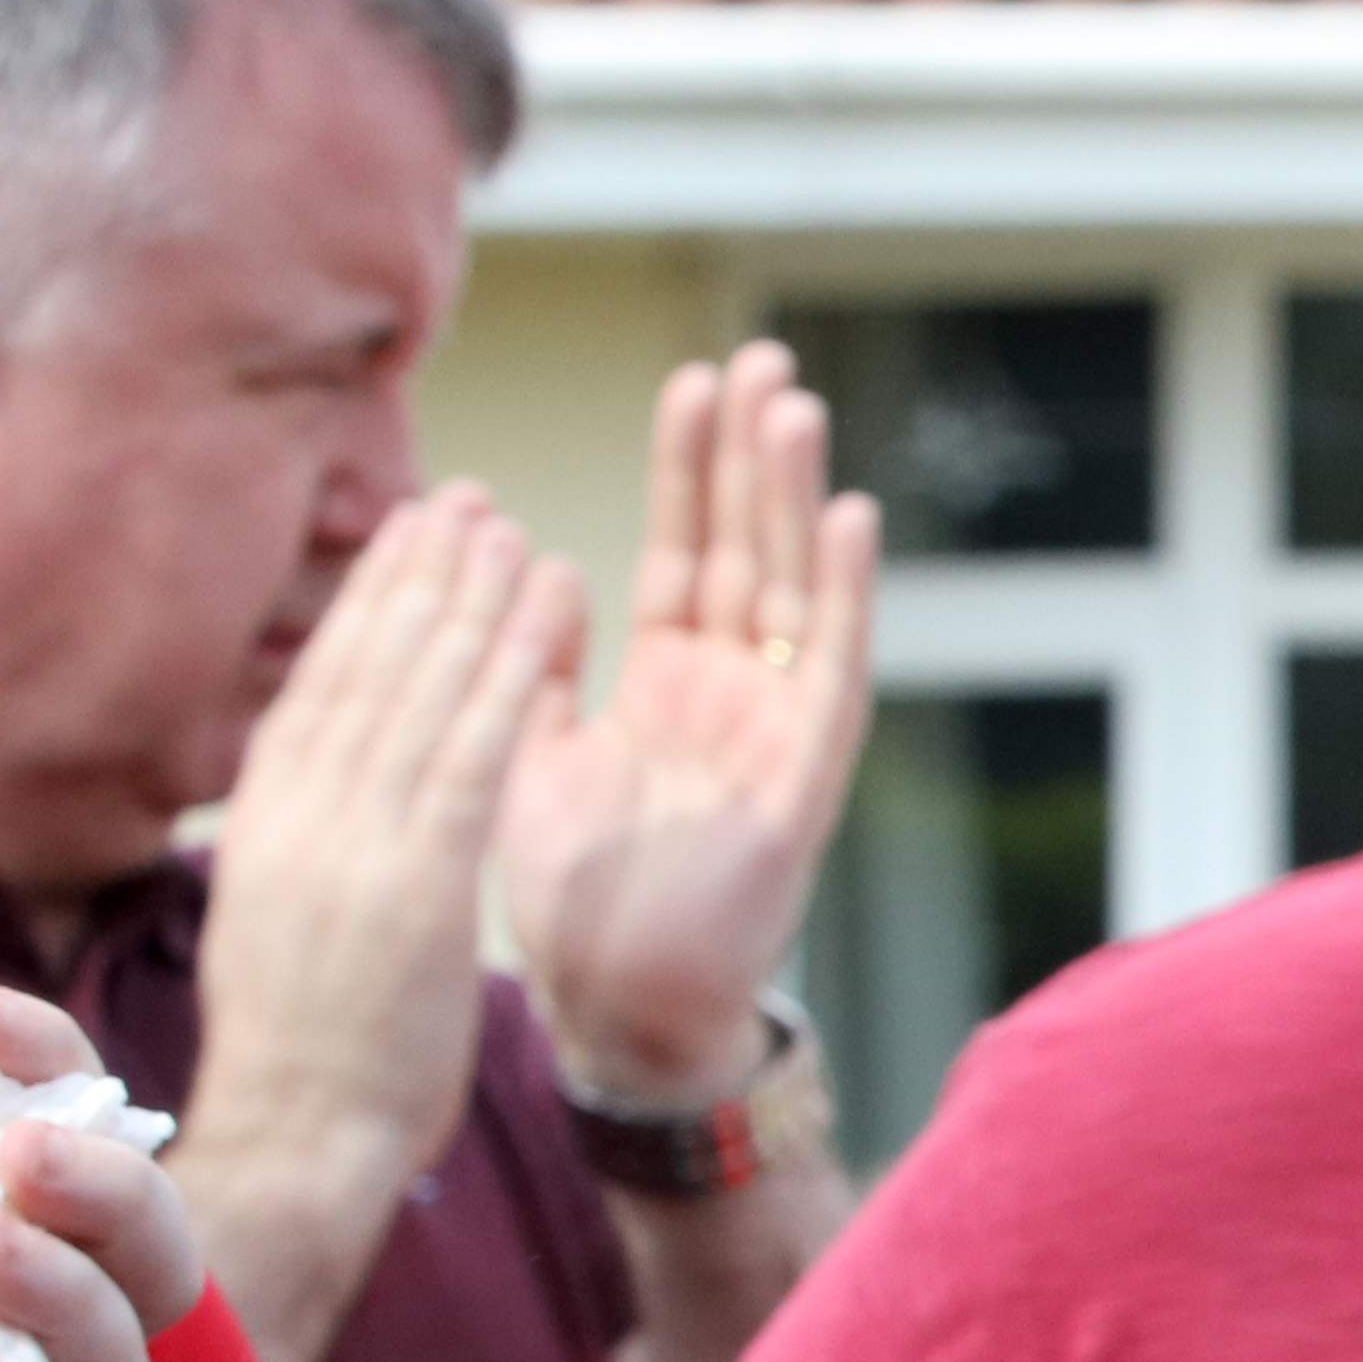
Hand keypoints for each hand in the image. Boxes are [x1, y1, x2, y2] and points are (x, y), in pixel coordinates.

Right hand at [182, 485, 569, 1215]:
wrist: (301, 1133)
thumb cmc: (308, 1051)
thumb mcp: (286, 924)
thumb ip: (307, 850)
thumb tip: (321, 798)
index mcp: (264, 826)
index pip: (319, 691)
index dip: (366, 610)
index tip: (404, 544)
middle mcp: (300, 815)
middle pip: (364, 668)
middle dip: (417, 578)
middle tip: (465, 498)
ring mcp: (353, 842)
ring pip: (417, 690)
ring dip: (468, 600)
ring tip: (509, 526)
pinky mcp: (415, 879)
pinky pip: (472, 750)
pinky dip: (507, 671)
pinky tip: (544, 611)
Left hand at [498, 344, 875, 1107]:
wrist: (616, 1005)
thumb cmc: (571, 897)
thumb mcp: (518, 754)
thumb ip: (525, 666)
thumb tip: (526, 566)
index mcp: (669, 685)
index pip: (685, 551)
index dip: (688, 472)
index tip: (690, 381)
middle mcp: (735, 695)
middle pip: (749, 548)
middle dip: (750, 455)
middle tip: (759, 357)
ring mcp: (778, 731)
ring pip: (795, 589)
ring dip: (793, 495)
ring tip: (792, 404)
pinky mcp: (804, 776)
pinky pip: (833, 670)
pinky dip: (844, 593)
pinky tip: (845, 517)